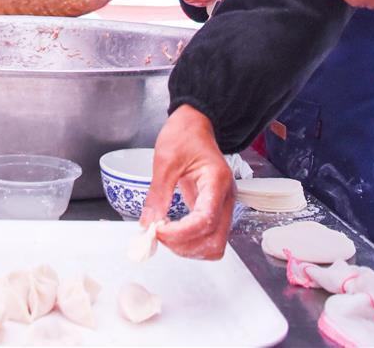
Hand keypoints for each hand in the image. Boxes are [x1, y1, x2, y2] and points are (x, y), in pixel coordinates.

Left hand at [141, 105, 234, 259]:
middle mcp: (225, 197)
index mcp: (217, 181)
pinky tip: (173, 231)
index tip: (158, 230)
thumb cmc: (184, 135)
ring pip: (213, 245)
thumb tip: (148, 225)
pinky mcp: (214, 210)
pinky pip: (208, 237)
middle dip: (184, 245)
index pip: (205, 220)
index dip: (181, 233)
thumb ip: (158, 195)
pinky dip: (190, 243)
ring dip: (188, 248)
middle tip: (159, 234)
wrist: (195, 125)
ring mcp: (222, 206)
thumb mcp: (165, 160)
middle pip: (214, 241)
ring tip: (165, 233)